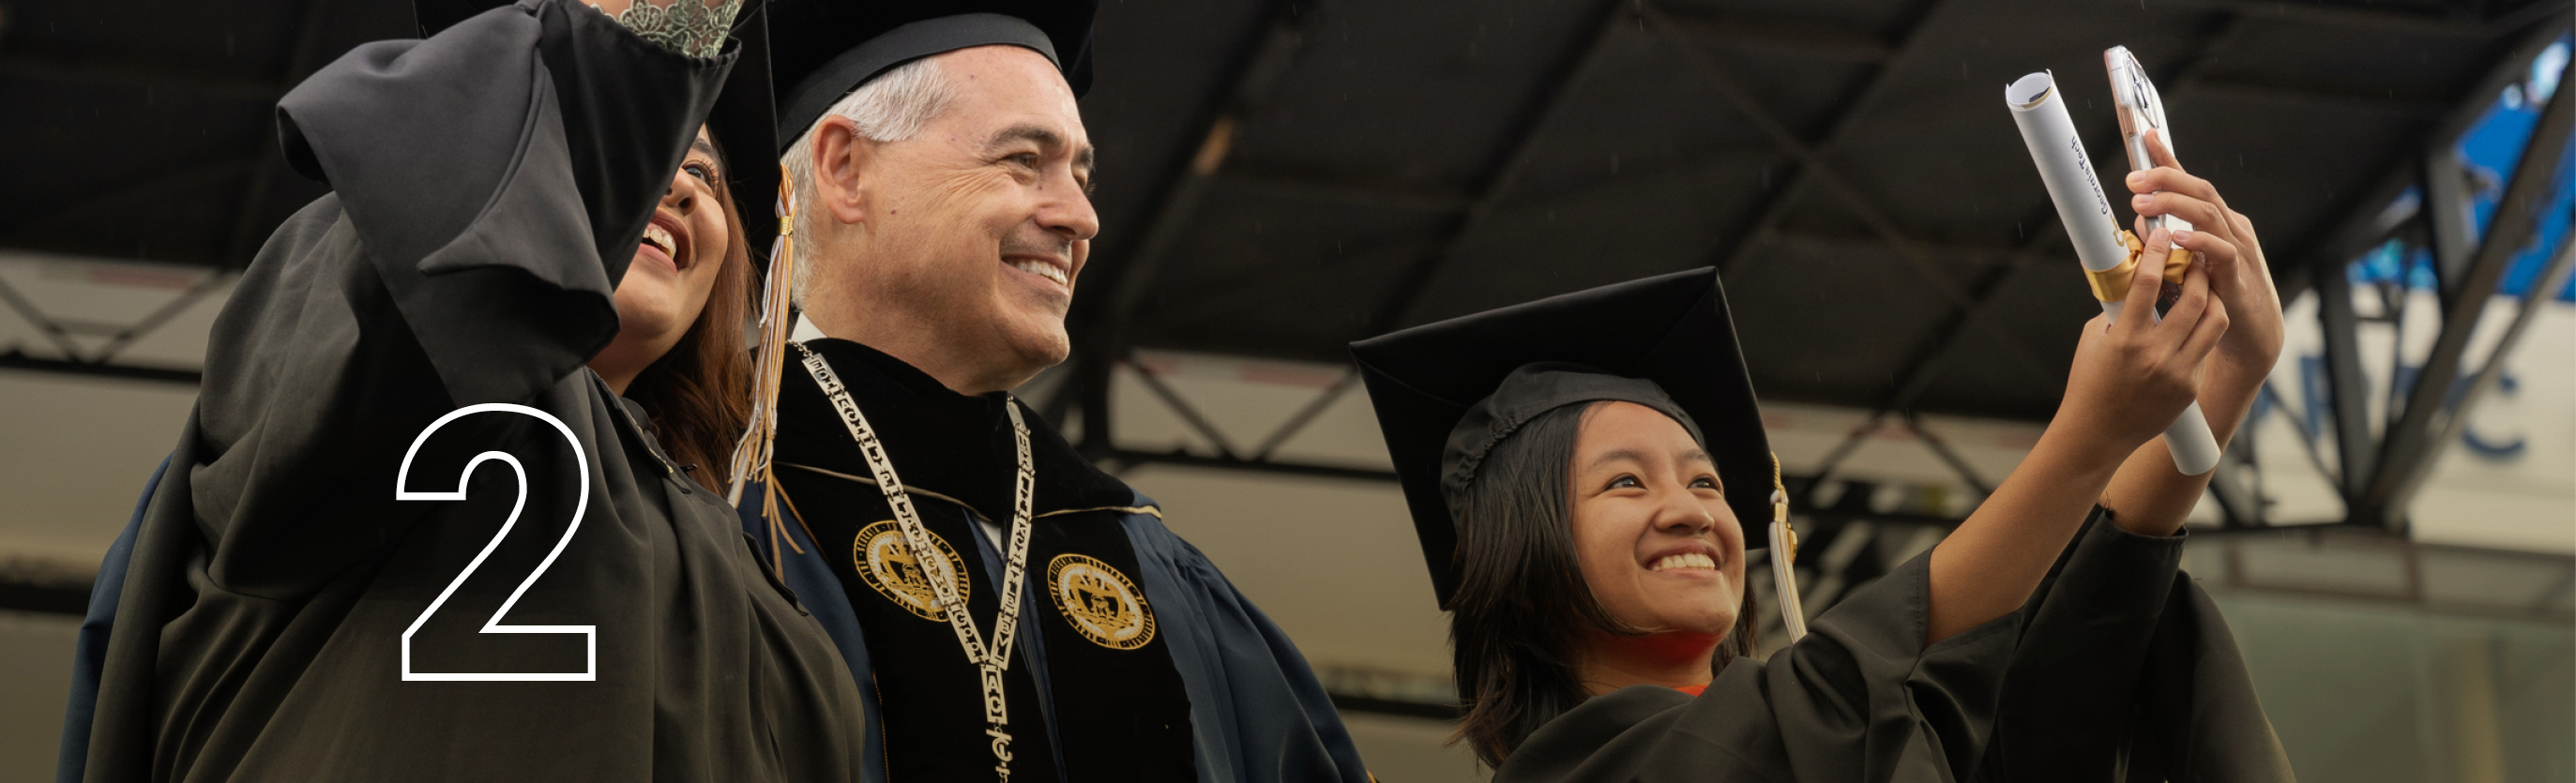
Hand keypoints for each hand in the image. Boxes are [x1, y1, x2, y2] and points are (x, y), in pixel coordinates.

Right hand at [2057, 226, 2230, 459]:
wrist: (2097, 434)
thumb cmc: (2089, 383)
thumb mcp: (2095, 339)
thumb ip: (2118, 309)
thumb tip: (2134, 276)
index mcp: (2125, 340)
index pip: (2146, 285)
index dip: (2156, 253)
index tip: (2161, 234)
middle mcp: (2155, 356)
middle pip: (2196, 298)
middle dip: (2197, 271)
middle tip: (2192, 257)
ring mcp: (2178, 373)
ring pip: (2215, 321)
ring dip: (2211, 296)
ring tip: (2202, 285)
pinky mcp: (2190, 386)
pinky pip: (2206, 347)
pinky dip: (2203, 327)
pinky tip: (2194, 319)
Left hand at [2126, 129, 2283, 386]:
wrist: (2251, 332)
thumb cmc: (2216, 293)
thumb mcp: (2185, 261)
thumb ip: (2164, 238)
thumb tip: (2138, 218)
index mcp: (2216, 220)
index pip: (2191, 183)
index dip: (2170, 160)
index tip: (2146, 138)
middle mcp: (2230, 227)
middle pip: (2200, 190)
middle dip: (2165, 179)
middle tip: (2132, 179)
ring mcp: (2238, 248)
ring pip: (2209, 213)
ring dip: (2173, 205)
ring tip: (2142, 203)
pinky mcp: (2239, 276)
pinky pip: (2222, 251)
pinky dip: (2199, 241)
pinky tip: (2176, 239)